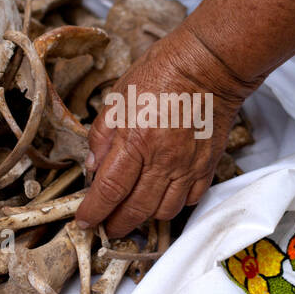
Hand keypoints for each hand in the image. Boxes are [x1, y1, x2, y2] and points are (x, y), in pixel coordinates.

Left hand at [75, 24, 259, 237]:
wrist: (209, 66)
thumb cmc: (163, 73)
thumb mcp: (118, 96)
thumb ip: (102, 134)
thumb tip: (93, 165)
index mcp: (136, 140)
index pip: (109, 190)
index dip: (94, 211)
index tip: (85, 220)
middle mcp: (162, 159)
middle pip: (136, 209)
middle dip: (116, 225)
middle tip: (106, 227)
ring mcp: (187, 165)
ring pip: (164, 211)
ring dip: (145, 218)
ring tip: (133, 212)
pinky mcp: (207, 166)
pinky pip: (190, 200)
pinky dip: (174, 205)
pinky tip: (163, 198)